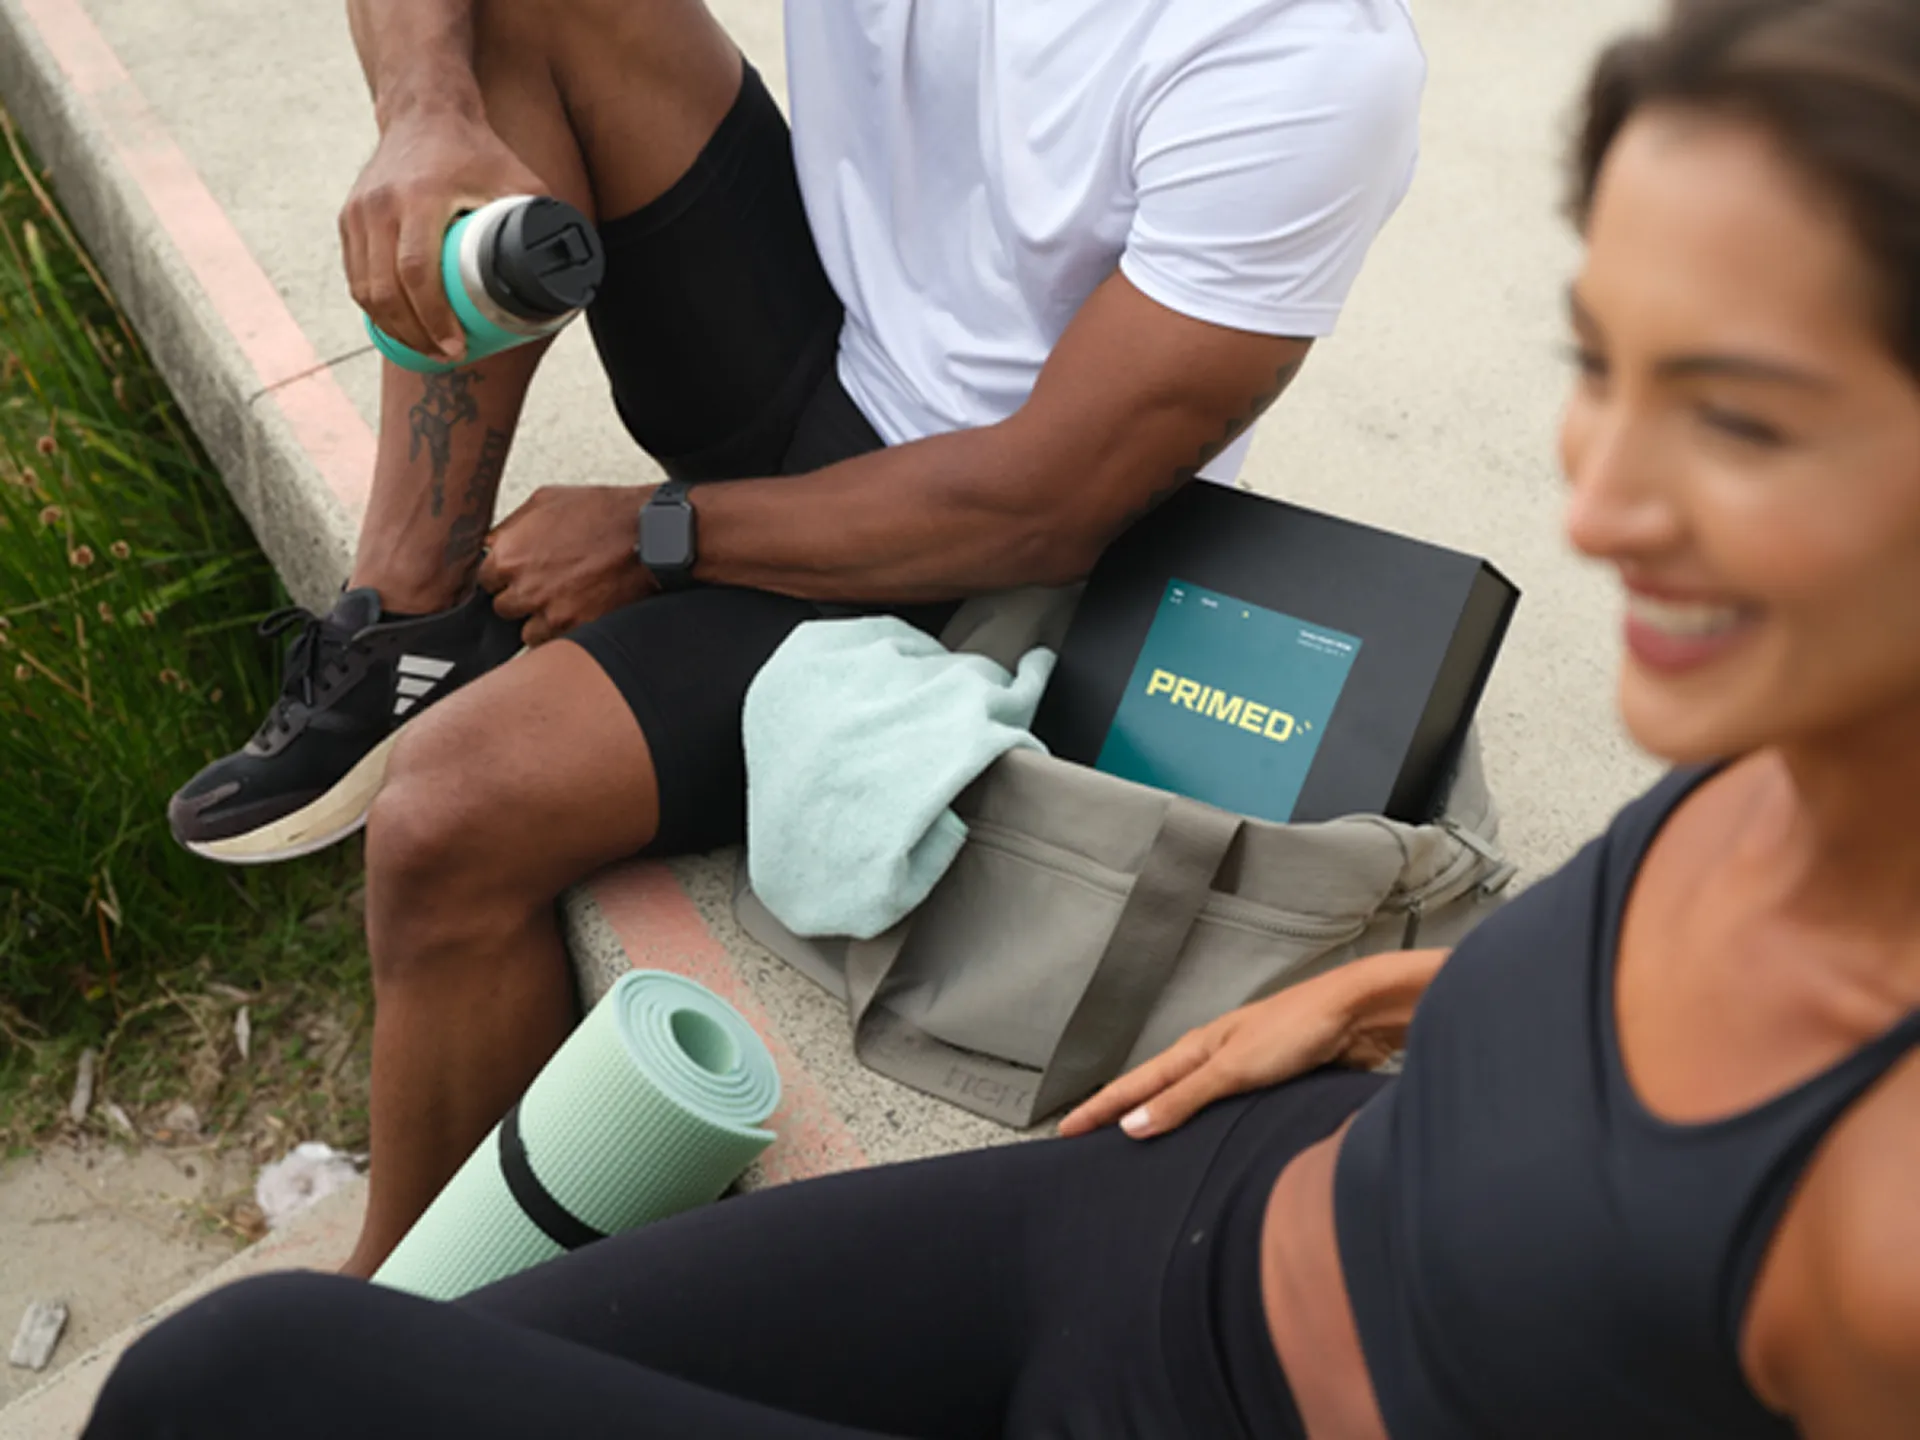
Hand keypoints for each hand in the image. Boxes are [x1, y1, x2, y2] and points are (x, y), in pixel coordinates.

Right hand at [340, 109, 547, 362]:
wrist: (425, 112)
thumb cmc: (477, 151)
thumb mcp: (516, 178)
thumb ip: (542, 218)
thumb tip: (570, 270)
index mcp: (420, 197)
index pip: (417, 273)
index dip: (435, 318)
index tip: (456, 346)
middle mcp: (381, 205)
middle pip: (386, 290)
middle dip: (414, 334)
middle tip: (445, 356)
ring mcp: (359, 211)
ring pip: (365, 288)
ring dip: (392, 327)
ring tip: (424, 348)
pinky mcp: (349, 217)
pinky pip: (355, 275)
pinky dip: (375, 307)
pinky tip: (397, 326)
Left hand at [479, 485, 658, 646]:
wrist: (648, 534)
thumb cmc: (602, 512)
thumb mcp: (546, 500)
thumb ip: (511, 526)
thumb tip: (493, 542)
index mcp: (509, 554)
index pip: (484, 580)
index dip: (504, 576)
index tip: (521, 572)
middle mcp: (524, 588)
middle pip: (504, 609)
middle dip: (521, 599)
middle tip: (546, 585)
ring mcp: (551, 612)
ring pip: (528, 633)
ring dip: (541, 621)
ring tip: (565, 601)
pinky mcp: (578, 629)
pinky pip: (557, 643)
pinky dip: (565, 632)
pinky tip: (580, 610)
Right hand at [1057, 977, 1362, 1140]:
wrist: (1360, 1015)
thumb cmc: (1299, 1029)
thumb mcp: (1233, 1068)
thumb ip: (1184, 1100)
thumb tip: (1133, 1126)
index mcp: (1198, 1049)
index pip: (1135, 1085)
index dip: (1099, 1109)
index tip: (1065, 1131)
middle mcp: (1214, 1057)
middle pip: (1157, 1092)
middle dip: (1122, 1116)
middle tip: (1090, 1143)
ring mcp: (1243, 1070)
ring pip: (1190, 1102)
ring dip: (1163, 1122)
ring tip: (1138, 1150)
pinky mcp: (1272, 1083)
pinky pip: (1224, 1112)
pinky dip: (1203, 1128)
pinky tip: (1206, 1146)